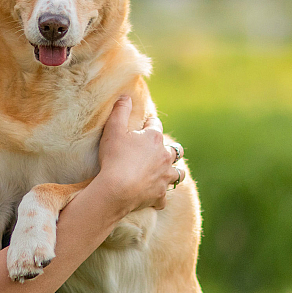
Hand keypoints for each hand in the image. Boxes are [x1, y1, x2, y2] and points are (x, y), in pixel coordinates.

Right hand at [97, 96, 179, 212]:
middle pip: (175, 150)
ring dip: (173, 171)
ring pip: (178, 173)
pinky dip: (160, 195)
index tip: (144, 125)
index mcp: (154, 138)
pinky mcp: (159, 194)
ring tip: (165, 172)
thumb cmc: (115, 157)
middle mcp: (165, 156)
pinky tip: (154, 195)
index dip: (149, 123)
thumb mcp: (113, 129)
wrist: (117, 189)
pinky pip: (164, 196)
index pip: (156, 125)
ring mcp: (164, 176)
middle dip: (170, 148)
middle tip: (159, 150)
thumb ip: (120, 110)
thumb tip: (126, 96)